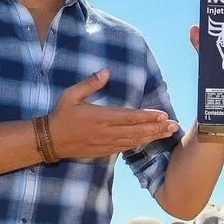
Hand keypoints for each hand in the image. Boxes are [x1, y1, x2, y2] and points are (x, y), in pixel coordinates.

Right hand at [47, 69, 178, 158]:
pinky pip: (126, 148)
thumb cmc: (60, 115)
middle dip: (157, 128)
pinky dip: (139, 144)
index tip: (163, 114)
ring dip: (152, 137)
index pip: (129, 117)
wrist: (49, 141)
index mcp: (100, 117)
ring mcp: (106, 143)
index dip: (147, 116)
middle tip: (174, 125)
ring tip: (168, 133)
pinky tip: (149, 140)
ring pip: (134, 141)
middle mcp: (106, 131)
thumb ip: (90, 83)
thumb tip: (106, 71)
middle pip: (137, 130)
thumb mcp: (71, 95)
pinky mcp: (104, 152)